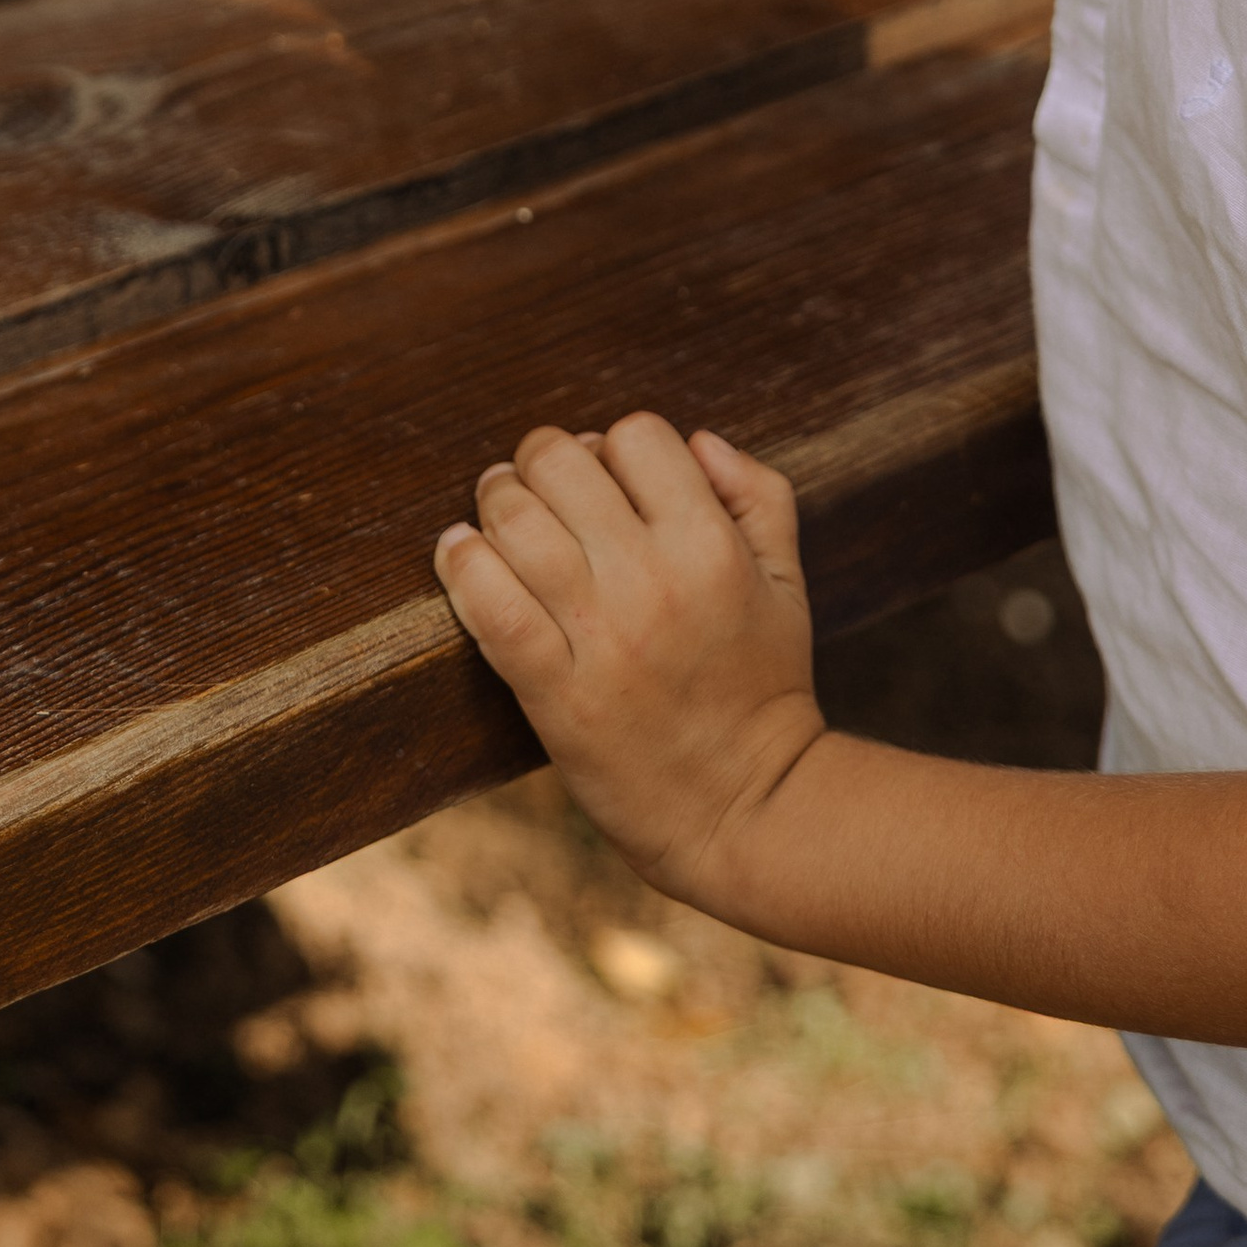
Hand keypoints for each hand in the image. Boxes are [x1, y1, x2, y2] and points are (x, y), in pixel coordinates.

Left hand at [435, 415, 827, 910]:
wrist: (744, 811)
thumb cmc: (764, 687)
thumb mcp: (787, 583)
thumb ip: (759, 495)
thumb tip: (698, 440)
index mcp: (712, 545)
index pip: (636, 435)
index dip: (613, 445)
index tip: (604, 474)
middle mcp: (654, 579)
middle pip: (562, 463)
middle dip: (540, 460)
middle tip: (534, 482)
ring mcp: (600, 637)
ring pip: (515, 522)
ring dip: (495, 503)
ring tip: (495, 513)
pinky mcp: (556, 693)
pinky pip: (490, 607)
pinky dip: (462, 567)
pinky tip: (459, 552)